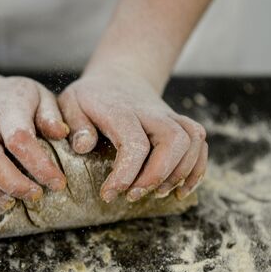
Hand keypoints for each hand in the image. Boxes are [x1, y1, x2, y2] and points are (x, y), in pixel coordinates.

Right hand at [0, 73, 68, 212]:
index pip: (20, 137)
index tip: (57, 183)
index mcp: (7, 106)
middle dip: (12, 182)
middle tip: (34, 196)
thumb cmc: (13, 101)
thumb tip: (61, 133)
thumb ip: (51, 115)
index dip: (39, 165)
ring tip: (10, 204)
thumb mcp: (38, 96)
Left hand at [58, 65, 206, 202]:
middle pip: (173, 140)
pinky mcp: (179, 124)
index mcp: (121, 110)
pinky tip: (180, 190)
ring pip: (192, 140)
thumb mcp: (70, 103)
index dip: (126, 174)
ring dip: (180, 173)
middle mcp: (151, 112)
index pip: (134, 143)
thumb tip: (84, 146)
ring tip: (157, 194)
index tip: (109, 194)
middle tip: (134, 196)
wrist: (118, 75)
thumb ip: (75, 124)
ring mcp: (169, 117)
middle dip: (158, 175)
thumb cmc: (91, 96)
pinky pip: (200, 143)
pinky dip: (196, 169)